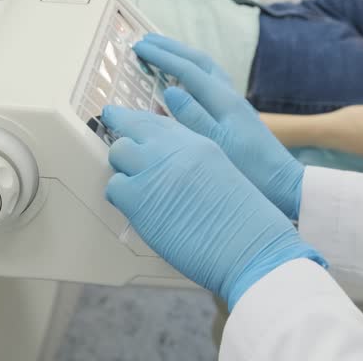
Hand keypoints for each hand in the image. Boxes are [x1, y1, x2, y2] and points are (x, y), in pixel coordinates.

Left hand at [103, 106, 324, 309]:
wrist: (249, 246)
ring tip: (132, 183)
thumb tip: (169, 168)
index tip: (120, 116)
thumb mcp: (221, 173)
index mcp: (196, 142)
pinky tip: (134, 206)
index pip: (157, 121)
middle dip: (120, 132)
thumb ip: (192, 163)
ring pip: (118, 153)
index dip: (135, 118)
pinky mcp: (138, 198)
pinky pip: (114, 187)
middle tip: (114, 135)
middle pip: (132, 127)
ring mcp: (153, 170)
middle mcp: (173, 150)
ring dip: (122, 167)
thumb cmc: (244, 222)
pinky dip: (120, 196)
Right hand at [134, 34, 305, 219]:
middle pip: (198, 61)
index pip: (187, 70)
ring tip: (162, 51)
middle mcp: (230, 95)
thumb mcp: (218, 145)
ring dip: (183, 57)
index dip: (162, 57)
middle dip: (171, 48)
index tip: (139, 47)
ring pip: (206, 69)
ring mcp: (234, 103)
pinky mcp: (236, 113)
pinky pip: (210, 82)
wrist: (282, 182)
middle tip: (146, 40)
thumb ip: (193, 117)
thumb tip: (169, 90)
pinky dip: (193, 73)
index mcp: (224, 101)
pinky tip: (185, 81)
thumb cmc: (251, 169)